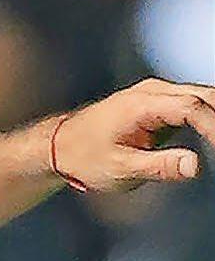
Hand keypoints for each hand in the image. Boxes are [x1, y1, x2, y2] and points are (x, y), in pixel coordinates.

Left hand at [49, 79, 214, 192]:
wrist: (61, 146)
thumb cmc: (85, 158)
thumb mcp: (120, 169)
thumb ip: (159, 167)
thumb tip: (195, 166)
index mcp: (141, 104)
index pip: (191, 108)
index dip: (214, 128)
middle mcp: (152, 92)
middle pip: (204, 96)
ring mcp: (156, 95)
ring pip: (202, 98)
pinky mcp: (159, 105)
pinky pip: (192, 106)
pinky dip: (208, 120)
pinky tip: (213, 140)